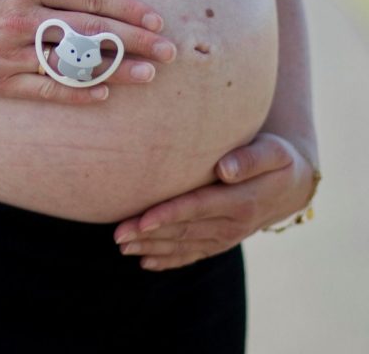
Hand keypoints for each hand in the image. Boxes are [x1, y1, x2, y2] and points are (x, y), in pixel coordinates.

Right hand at [0, 0, 176, 103]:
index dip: (128, 9)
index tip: (156, 19)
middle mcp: (23, 18)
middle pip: (92, 32)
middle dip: (136, 42)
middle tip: (171, 53)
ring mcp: (10, 51)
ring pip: (74, 63)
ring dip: (116, 71)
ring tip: (150, 77)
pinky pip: (42, 88)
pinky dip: (74, 92)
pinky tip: (101, 95)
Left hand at [113, 133, 317, 269]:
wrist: (295, 183)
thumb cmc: (278, 158)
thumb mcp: (273, 152)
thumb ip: (250, 158)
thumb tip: (224, 169)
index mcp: (242, 201)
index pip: (198, 208)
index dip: (169, 215)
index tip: (142, 221)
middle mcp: (233, 225)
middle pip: (184, 230)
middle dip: (148, 235)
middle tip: (117, 235)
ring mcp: (227, 237)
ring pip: (184, 245)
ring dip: (152, 248)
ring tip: (122, 247)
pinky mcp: (222, 240)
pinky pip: (194, 254)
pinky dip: (169, 260)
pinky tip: (146, 261)